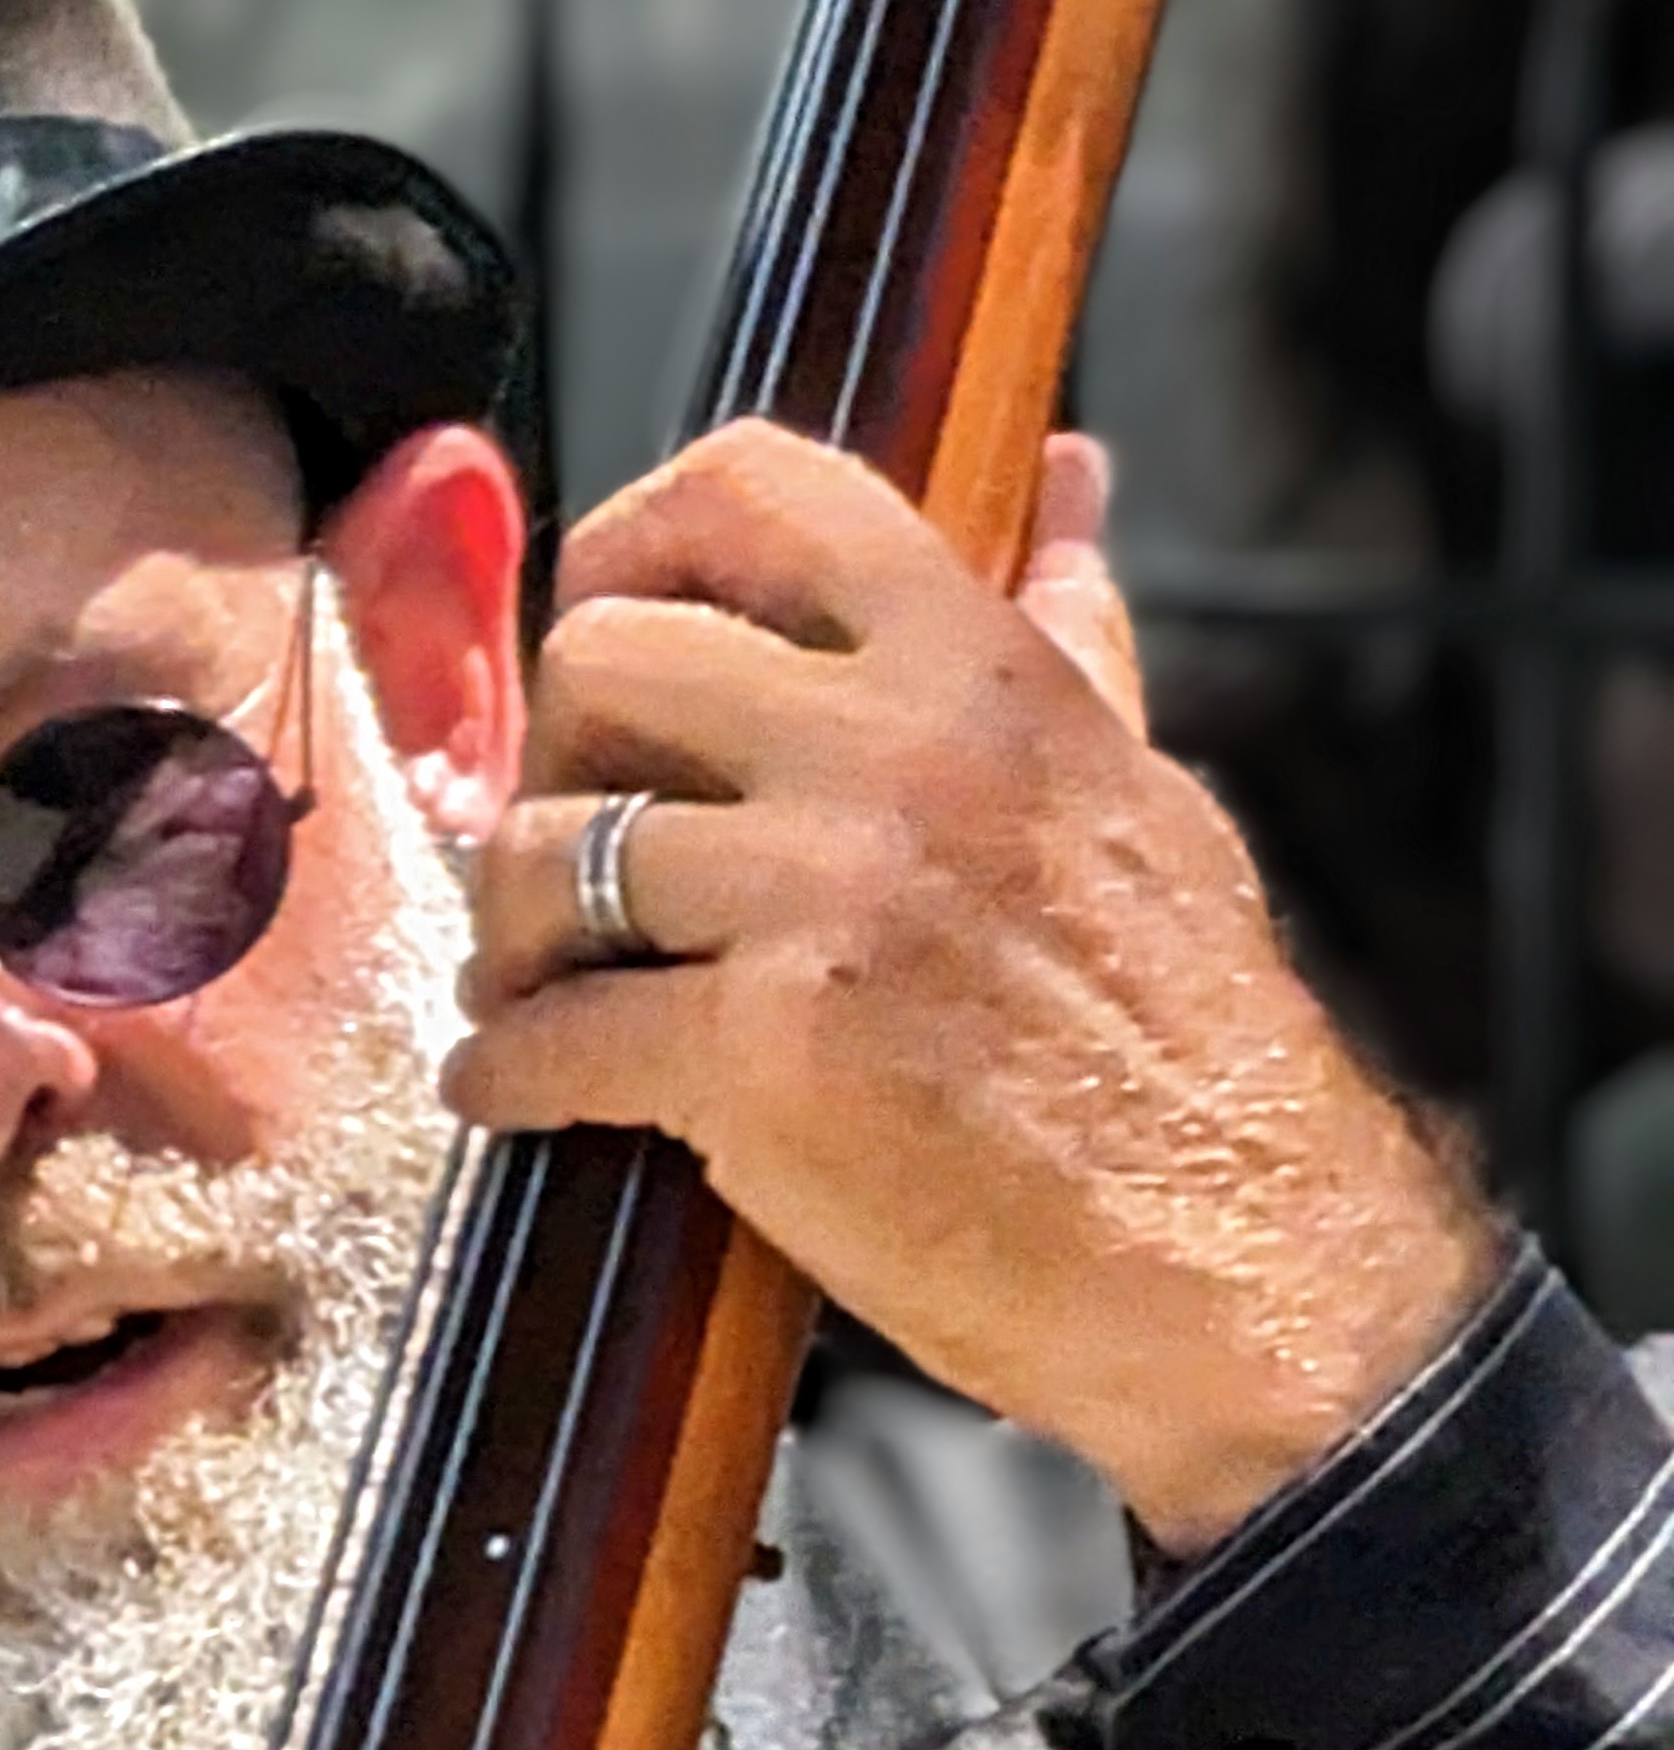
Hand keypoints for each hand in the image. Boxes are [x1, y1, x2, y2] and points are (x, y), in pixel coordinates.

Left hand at [445, 418, 1498, 1552]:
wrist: (1244, 1266)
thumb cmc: (1192, 1050)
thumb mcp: (1146, 798)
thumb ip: (1073, 639)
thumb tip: (1066, 483)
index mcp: (983, 672)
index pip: (764, 490)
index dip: (637, 539)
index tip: (600, 621)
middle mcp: (899, 754)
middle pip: (604, 661)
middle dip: (552, 758)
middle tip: (566, 849)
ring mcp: (826, 896)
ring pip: (545, 847)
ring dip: (511, 931)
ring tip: (532, 986)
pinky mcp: (765, 1051)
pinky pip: (554, 1033)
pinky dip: (506, 1072)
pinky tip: (514, 1092)